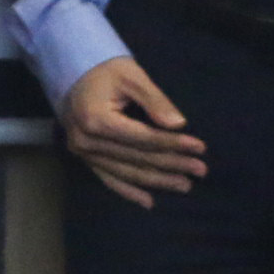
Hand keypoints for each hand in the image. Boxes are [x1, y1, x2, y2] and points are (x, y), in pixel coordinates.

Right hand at [58, 54, 208, 208]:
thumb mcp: (132, 76)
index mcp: (97, 120)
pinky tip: (149, 202)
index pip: (143, 138)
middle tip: (200, 170)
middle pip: (137, 158)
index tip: (199, 148)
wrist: (73, 74)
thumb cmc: (106, 71)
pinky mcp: (84, 159)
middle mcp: (87, 142)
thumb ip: (155, 101)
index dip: (172, 144)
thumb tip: (178, 125)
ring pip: (126, 173)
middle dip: (172, 164)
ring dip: (157, 181)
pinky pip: (109, 179)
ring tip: (184, 185)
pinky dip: (129, 191)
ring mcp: (83, 154)